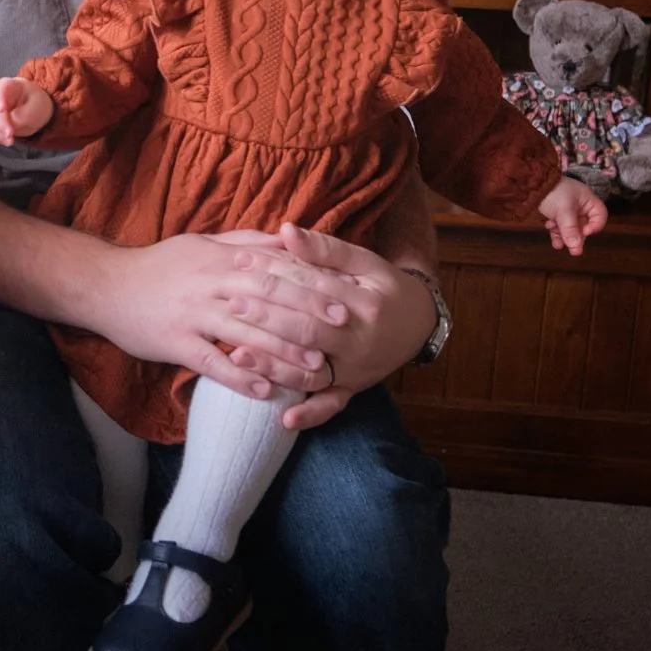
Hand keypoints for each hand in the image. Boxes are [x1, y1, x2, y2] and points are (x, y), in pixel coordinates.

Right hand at [0, 78, 52, 145]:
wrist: (34, 111)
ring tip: (10, 141)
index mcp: (11, 85)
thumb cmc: (36, 105)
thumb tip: (10, 123)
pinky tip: (4, 140)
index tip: (2, 110)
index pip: (0, 88)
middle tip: (10, 135)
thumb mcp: (37, 108)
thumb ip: (23, 115)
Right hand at [81, 229, 351, 404]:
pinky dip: (240, 378)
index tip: (341, 296)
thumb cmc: (159, 266)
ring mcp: (191, 315)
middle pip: (266, 299)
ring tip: (314, 369)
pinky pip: (211, 362)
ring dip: (283, 353)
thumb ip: (244, 242)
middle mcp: (209, 284)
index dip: (309, 283)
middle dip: (306, 315)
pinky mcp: (174, 343)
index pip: (272, 269)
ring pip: (245, 334)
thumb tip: (287, 238)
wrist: (104, 286)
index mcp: (218, 258)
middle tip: (340, 331)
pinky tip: (265, 391)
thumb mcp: (201, 243)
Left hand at [243, 224, 439, 430]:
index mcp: (364, 302)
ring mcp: (357, 369)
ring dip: (275, 367)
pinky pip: (331, 406)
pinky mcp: (353, 389)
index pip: (313, 288)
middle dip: (268, 317)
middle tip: (231, 303)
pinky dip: (310, 415)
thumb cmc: (383, 286)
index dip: (276, 274)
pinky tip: (284, 420)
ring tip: (237, 355)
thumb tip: (285, 230)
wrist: (419, 324)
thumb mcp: (364, 261)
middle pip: (308, 329)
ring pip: (313, 371)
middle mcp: (361, 340)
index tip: (241, 263)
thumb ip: (325, 249)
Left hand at [539, 178, 607, 254]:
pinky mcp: (555, 213)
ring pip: (570, 228)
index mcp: (588, 201)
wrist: (530, 182)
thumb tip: (576, 248)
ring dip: (564, 236)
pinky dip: (555, 231)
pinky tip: (549, 229)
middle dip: (576, 237)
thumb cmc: (553, 191)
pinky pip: (559, 226)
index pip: (599, 216)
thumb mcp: (564, 210)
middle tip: (573, 250)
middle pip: (584, 226)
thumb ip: (570, 229)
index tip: (585, 232)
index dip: (595, 226)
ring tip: (558, 244)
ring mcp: (567, 210)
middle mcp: (580, 206)